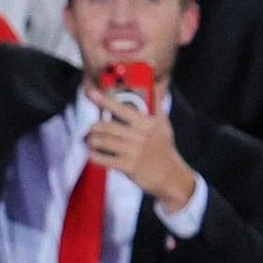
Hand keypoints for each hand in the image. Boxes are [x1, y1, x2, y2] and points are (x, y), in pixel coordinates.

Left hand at [84, 89, 196, 209]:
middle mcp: (140, 136)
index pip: (122, 109)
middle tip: (91, 129)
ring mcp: (134, 152)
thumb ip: (157, 106)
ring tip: (91, 140)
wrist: (170, 175)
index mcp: (147, 123)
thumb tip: (158, 87)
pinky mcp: (129, 167)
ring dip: (94, 140)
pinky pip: (106, 159)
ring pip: (105, 142)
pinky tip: (92, 154)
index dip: (105, 100)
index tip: (91, 93)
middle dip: (96, 127)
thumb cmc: (164, 148)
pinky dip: (96, 156)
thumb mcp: (163, 125)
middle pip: (109, 127)